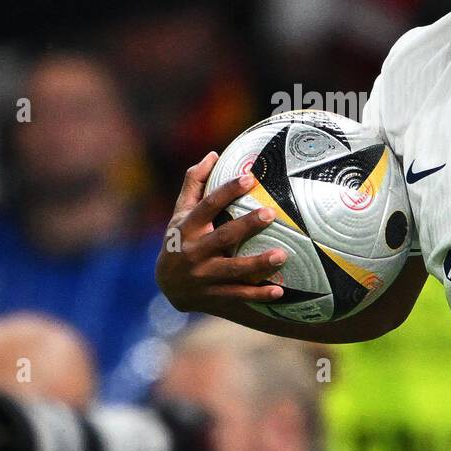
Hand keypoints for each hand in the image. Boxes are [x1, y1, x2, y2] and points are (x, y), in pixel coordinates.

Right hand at [155, 152, 287, 313]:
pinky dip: (258, 295)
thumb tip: (213, 154)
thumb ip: (194, 184)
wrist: (167, 287)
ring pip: (233, 270)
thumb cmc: (179, 240)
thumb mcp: (180, 214)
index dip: (227, 191)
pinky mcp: (213, 296)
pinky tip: (279, 292)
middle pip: (223, 237)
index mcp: (187, 228)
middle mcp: (194, 252)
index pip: (207, 206)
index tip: (249, 178)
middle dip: (247, 226)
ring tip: (283, 255)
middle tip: (271, 213)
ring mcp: (204, 276)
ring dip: (258, 263)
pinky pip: (238, 295)